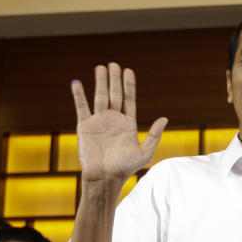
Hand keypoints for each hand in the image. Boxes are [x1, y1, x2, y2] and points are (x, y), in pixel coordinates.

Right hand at [71, 62, 167, 182]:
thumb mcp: (145, 152)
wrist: (104, 177)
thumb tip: (164, 118)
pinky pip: (81, 107)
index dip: (129, 85)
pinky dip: (79, 95)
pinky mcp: (84, 126)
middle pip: (114, 95)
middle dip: (114, 79)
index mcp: (128, 124)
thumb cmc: (125, 168)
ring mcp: (99, 122)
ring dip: (100, 82)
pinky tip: (77, 82)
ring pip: (99, 97)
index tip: (128, 71)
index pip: (129, 100)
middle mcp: (113, 120)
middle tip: (114, 64)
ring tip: (101, 67)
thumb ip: (154, 135)